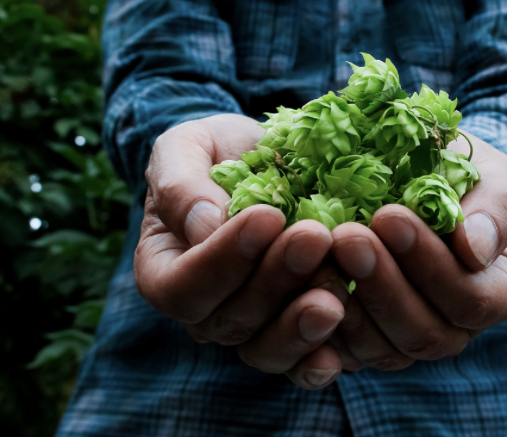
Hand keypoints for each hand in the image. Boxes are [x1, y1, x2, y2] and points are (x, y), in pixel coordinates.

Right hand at [135, 114, 344, 388]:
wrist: (264, 162)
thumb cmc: (216, 152)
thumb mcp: (187, 147)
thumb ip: (182, 184)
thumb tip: (206, 225)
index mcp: (164, 271)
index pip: (182, 286)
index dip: (223, 260)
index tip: (267, 216)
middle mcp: (204, 312)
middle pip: (231, 320)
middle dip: (276, 280)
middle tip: (315, 237)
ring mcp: (252, 327)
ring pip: (267, 347)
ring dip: (301, 323)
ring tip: (337, 288)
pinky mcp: (295, 331)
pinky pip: (303, 360)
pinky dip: (320, 359)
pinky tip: (342, 344)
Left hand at [292, 133, 506, 373]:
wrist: (401, 171)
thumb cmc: (452, 169)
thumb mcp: (485, 171)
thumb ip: (494, 207)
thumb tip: (475, 249)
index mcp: (492, 292)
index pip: (473, 300)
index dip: (432, 265)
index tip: (389, 216)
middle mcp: (450, 328)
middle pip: (424, 333)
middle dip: (383, 284)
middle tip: (347, 236)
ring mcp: (401, 342)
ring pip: (380, 350)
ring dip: (348, 304)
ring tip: (319, 253)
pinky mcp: (356, 347)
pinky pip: (338, 354)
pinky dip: (317, 324)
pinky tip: (298, 284)